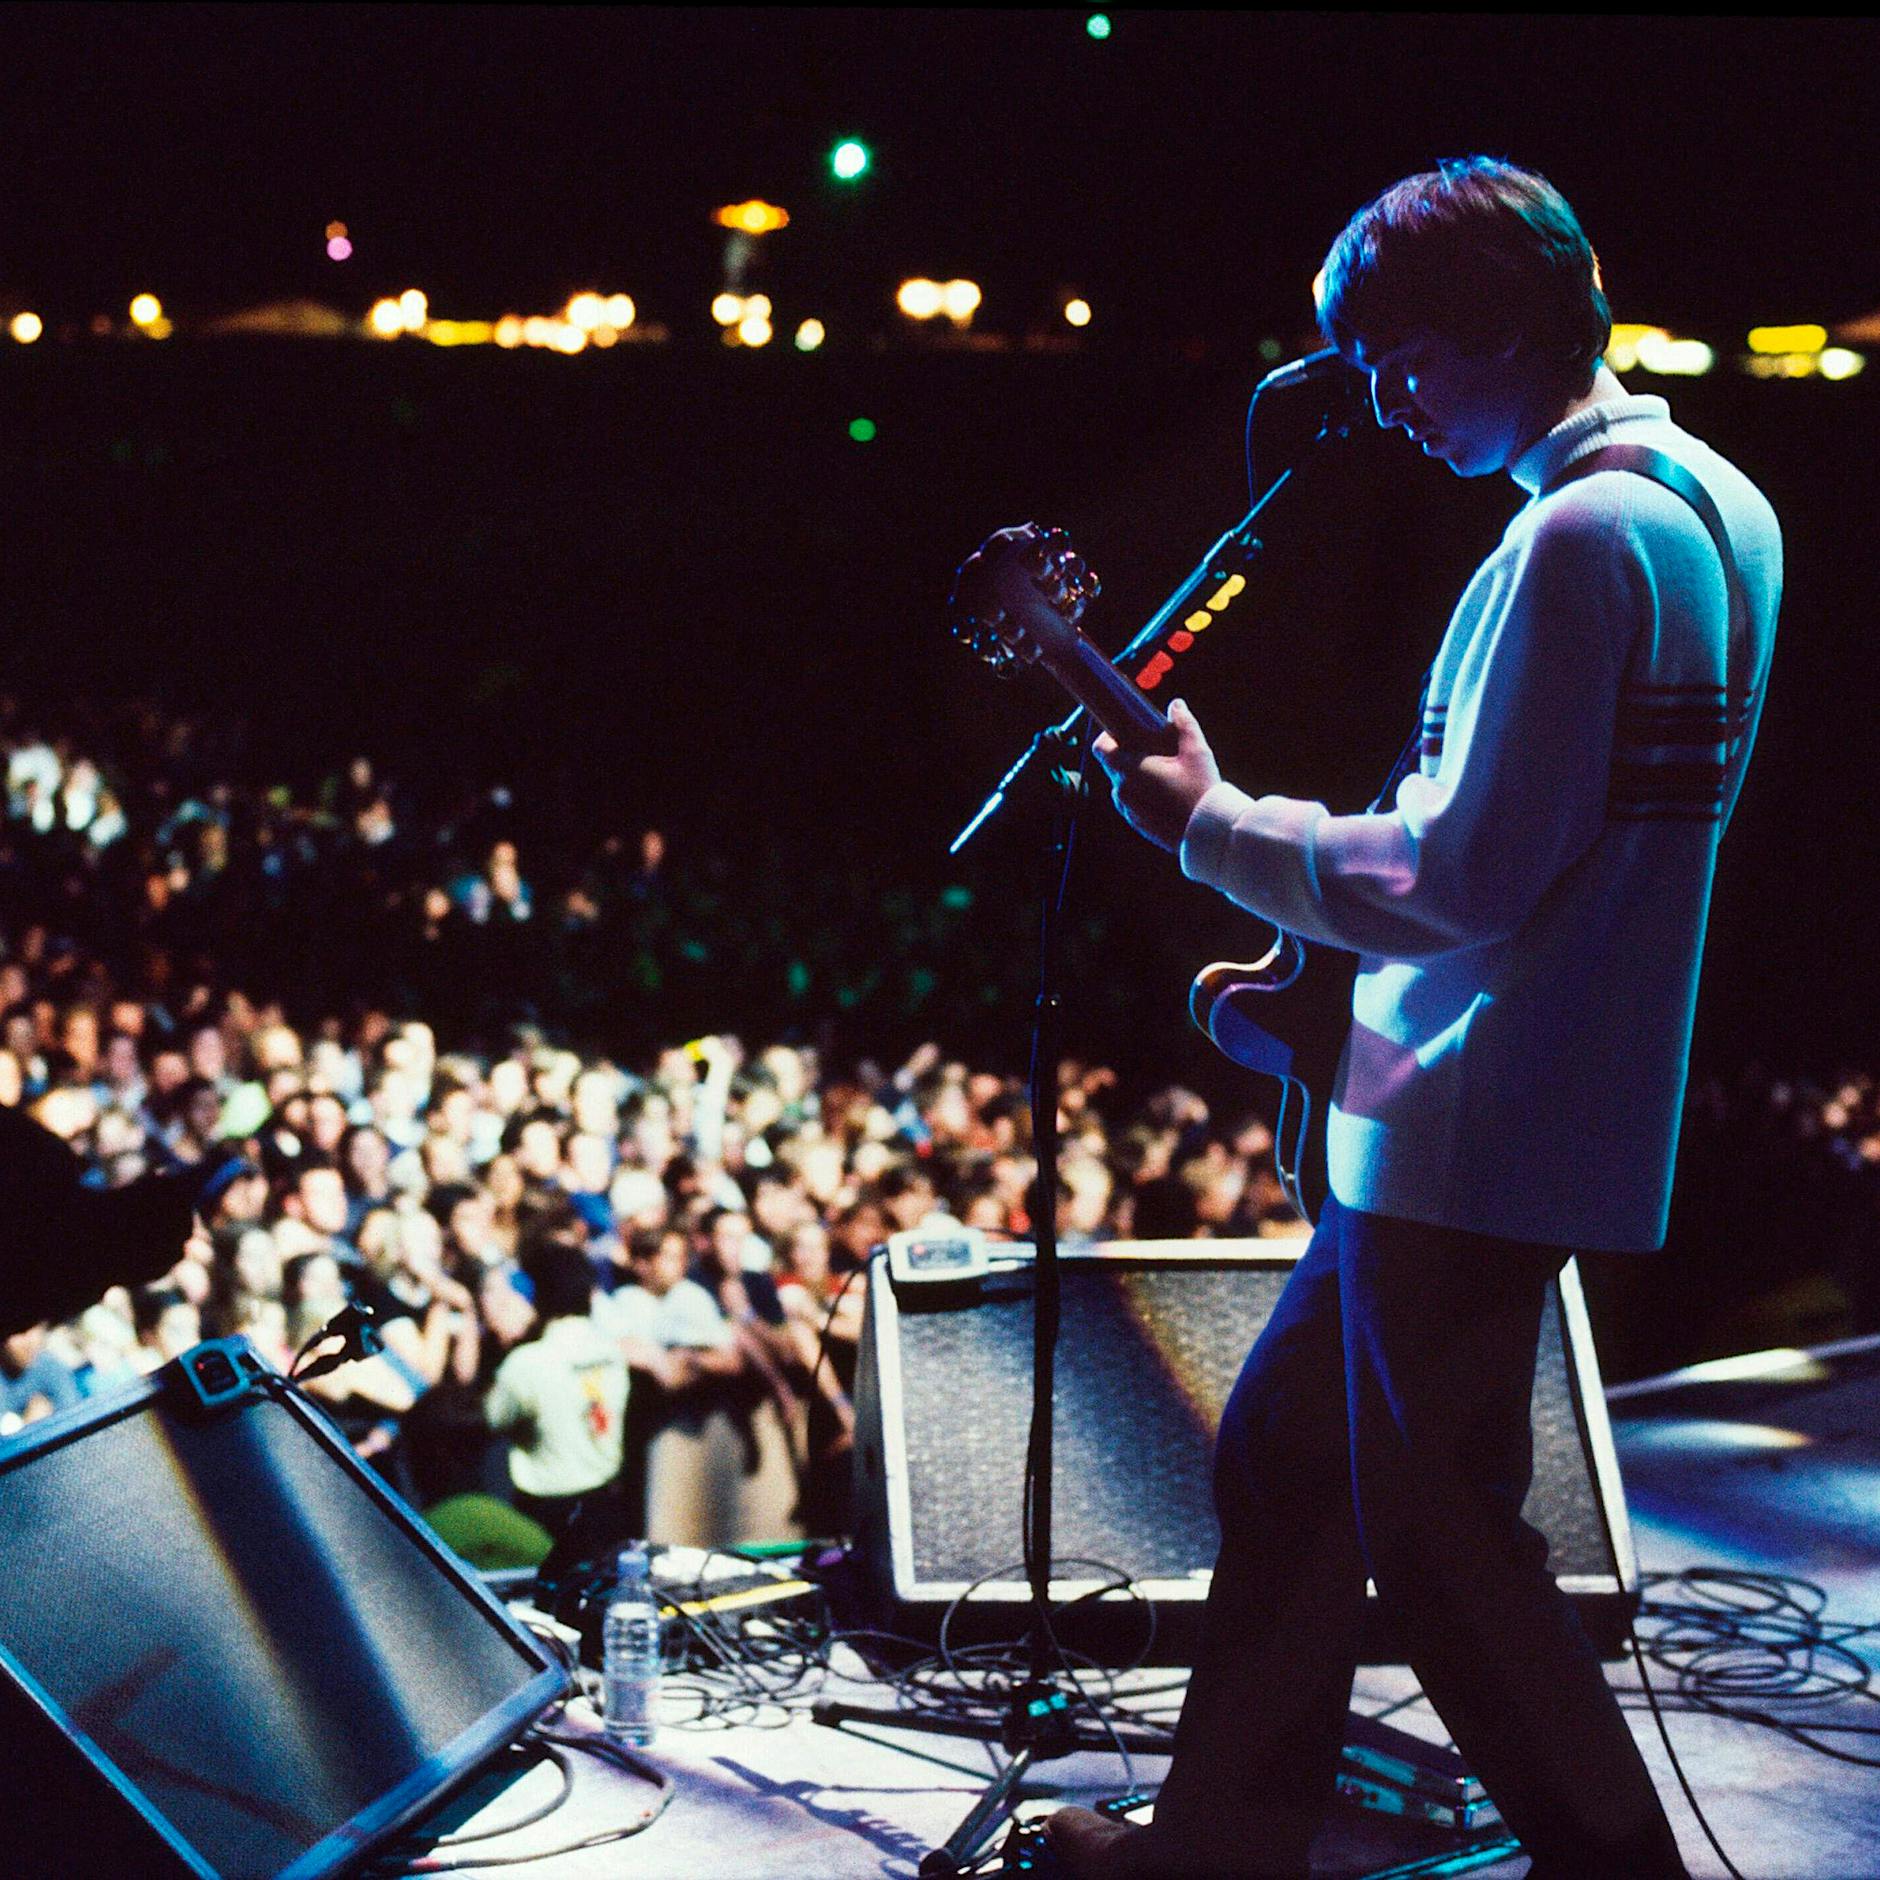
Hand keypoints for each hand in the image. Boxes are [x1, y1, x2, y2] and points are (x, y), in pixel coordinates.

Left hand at [1092, 698, 1220, 851]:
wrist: (1206, 834)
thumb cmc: (1201, 792)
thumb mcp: (1196, 752)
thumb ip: (1184, 724)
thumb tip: (1176, 705)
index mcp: (1130, 771)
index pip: (1101, 748)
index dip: (1107, 736)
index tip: (1123, 731)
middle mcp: (1122, 791)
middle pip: (1113, 765)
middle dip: (1128, 753)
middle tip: (1152, 748)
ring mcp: (1127, 810)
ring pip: (1122, 784)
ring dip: (1135, 774)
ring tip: (1161, 771)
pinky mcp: (1136, 823)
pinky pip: (1131, 801)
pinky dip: (1141, 793)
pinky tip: (1164, 791)